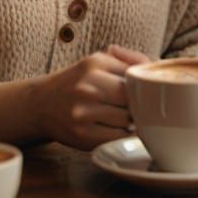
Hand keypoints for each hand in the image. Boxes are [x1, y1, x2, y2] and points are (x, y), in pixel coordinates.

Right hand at [30, 44, 149, 149]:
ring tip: (130, 118)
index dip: (145, 87)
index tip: (149, 92)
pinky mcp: (82, 136)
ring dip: (133, 122)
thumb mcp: (98, 61)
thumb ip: (128, 60)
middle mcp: (87, 86)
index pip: (134, 77)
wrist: (40, 104)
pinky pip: (116, 138)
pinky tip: (119, 129)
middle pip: (132, 100)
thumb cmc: (78, 80)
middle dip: (140, 106)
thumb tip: (157, 64)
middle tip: (143, 108)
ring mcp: (83, 113)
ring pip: (127, 121)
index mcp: (95, 64)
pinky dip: (123, 135)